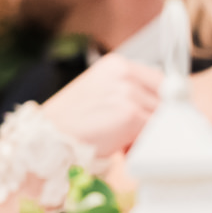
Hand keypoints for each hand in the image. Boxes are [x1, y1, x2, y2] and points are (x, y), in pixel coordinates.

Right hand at [41, 56, 161, 156]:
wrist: (45, 139)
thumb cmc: (71, 123)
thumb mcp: (102, 95)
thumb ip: (131, 94)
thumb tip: (167, 107)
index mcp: (116, 64)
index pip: (160, 81)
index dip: (163, 103)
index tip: (162, 117)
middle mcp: (123, 72)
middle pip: (164, 99)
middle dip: (155, 120)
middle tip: (135, 135)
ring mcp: (128, 92)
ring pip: (161, 117)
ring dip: (148, 133)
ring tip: (122, 142)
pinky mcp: (130, 114)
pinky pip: (154, 131)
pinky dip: (143, 143)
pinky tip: (122, 148)